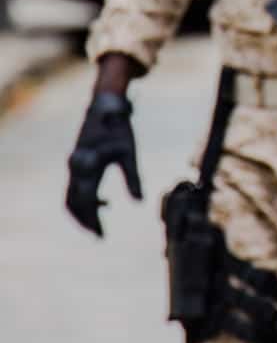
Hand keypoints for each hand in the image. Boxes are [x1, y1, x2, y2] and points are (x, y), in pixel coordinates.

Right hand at [66, 92, 141, 236]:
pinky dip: (85, 200)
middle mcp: (76, 168)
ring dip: (83, 213)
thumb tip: (139, 202)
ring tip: (99, 225)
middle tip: (100, 236)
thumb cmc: (119, 129)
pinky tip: (104, 203)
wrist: (104, 106)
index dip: (92, 221)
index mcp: (88, 166)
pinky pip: (75, 187)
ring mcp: (74, 165)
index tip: (102, 236)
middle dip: (85, 221)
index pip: (86, 201)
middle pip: (73, 203)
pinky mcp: (77, 163)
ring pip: (71, 197)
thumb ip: (133, 178)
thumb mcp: (129, 153)